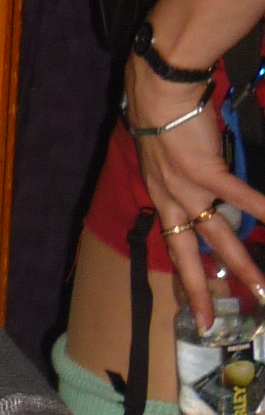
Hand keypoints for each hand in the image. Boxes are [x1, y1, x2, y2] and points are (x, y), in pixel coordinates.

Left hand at [126, 57, 264, 331]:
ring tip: (262, 288)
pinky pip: (239, 197)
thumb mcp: (164, 160)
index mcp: (162, 201)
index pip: (174, 249)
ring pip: (218, 237)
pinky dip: (260, 211)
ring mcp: (189, 189)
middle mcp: (171, 202)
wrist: (160, 93)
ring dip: (242, 264)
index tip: (196, 309)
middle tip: (212, 322)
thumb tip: (207, 197)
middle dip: (202, 291)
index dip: (186, 281)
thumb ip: (185, 183)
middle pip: (188, 256)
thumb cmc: (165, 120)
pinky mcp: (207, 171)